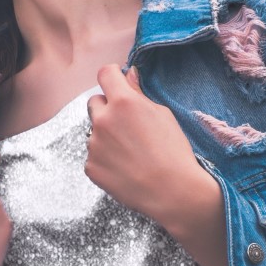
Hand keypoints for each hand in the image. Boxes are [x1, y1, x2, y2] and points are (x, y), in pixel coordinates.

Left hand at [85, 64, 229, 265]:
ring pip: (95, 132)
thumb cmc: (173, 151)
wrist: (172, 191)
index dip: (112, 76)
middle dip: (107, 108)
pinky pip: (95, 155)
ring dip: (107, 136)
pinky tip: (125, 167)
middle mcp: (103, 120)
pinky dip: (106, 159)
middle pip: (95, 102)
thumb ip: (139, 93)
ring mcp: (94, 145)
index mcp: (123, 102)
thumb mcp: (163, 115)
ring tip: (131, 152)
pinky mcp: (91, 167)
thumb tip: (127, 74)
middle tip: (128, 125)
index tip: (117, 82)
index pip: (105, 74)